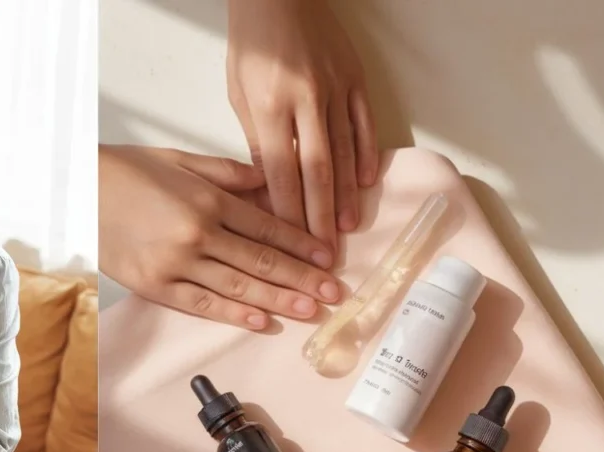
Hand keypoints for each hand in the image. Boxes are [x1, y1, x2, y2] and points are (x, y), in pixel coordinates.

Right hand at [99, 144, 341, 329]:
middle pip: (261, 261)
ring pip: (238, 286)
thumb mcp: (179, 159)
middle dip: (302, 279)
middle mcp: (197, 233)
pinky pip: (201, 304)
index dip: (302, 245)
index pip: (267, 227)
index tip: (328, 259)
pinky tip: (262, 321)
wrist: (75, 190)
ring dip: (278, 300)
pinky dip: (233, 313)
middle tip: (335, 294)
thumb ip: (227, 172)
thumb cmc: (127, 171)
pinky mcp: (154, 285)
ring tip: (311, 311)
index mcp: (207, 199)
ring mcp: (175, 263)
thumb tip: (268, 181)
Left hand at [226, 0, 377, 249]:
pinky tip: (363, 185)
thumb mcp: (239, 93)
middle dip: (319, 216)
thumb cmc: (252, 47)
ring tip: (345, 229)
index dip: (288, 211)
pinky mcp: (354, 79)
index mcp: (268, 107)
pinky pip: (363, 124)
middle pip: (315, 171)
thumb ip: (255, 138)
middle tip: (324, 252)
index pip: (280, 172)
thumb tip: (268, 185)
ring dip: (344, 195)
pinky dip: (364, 156)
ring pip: (342, 153)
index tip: (291, 244)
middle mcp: (305, 101)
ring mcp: (334, 90)